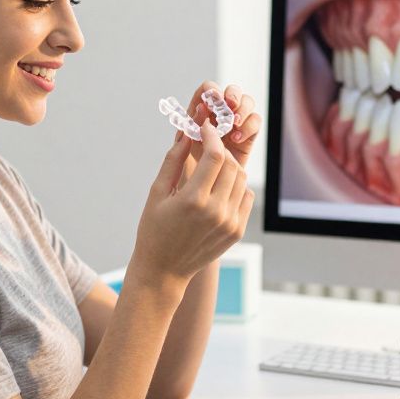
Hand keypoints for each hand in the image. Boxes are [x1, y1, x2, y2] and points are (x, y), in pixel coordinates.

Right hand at [133, 119, 254, 291]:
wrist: (164, 270)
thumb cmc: (154, 230)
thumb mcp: (157, 193)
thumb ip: (173, 161)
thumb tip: (186, 134)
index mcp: (193, 200)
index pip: (215, 156)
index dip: (212, 136)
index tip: (205, 128)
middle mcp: (216, 211)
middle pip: (231, 165)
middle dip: (220, 149)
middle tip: (207, 146)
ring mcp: (229, 223)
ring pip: (241, 180)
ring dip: (228, 167)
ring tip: (212, 167)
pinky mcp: (237, 231)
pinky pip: (246, 197)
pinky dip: (236, 186)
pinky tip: (219, 187)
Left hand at [174, 81, 260, 169]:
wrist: (205, 187)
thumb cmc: (190, 166)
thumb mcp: (185, 145)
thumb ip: (192, 125)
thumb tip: (201, 108)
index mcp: (200, 110)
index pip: (208, 89)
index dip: (212, 90)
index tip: (214, 99)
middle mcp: (219, 113)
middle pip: (232, 91)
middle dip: (233, 95)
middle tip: (230, 106)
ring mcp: (235, 122)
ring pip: (247, 102)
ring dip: (243, 110)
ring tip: (234, 124)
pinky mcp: (248, 134)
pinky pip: (255, 121)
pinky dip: (249, 127)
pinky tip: (237, 139)